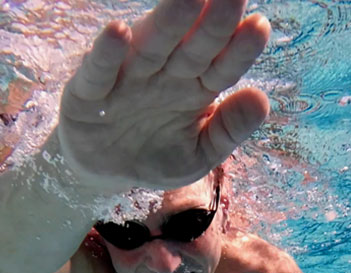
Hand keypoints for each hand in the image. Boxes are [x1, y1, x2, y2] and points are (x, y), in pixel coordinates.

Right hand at [56, 0, 270, 188]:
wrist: (103, 172)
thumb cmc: (157, 154)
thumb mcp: (200, 153)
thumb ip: (229, 129)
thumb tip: (262, 100)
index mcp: (196, 86)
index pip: (223, 64)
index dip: (241, 48)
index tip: (260, 26)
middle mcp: (164, 73)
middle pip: (192, 46)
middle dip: (212, 21)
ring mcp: (127, 78)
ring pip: (151, 47)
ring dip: (168, 23)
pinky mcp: (88, 91)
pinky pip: (99, 71)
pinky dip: (107, 53)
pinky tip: (118, 31)